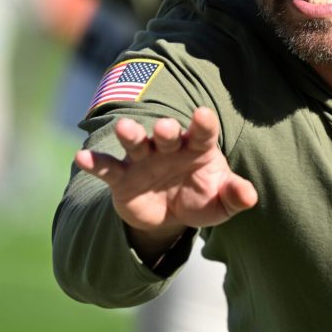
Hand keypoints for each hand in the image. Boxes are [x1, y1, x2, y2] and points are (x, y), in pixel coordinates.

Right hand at [75, 107, 257, 259]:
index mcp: (198, 149)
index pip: (202, 132)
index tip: (203, 114)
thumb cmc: (201, 198)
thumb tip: (250, 196)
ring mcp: (144, 161)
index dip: (202, 124)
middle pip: (168, 134)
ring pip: (137, 144)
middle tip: (165, 127)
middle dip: (166, 130)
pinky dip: (95, 163)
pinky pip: (108, 169)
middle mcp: (170, 148)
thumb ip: (235, 196)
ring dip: (131, 135)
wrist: (170, 216)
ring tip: (124, 128)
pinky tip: (81, 158)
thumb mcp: (220, 203)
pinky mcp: (123, 178)